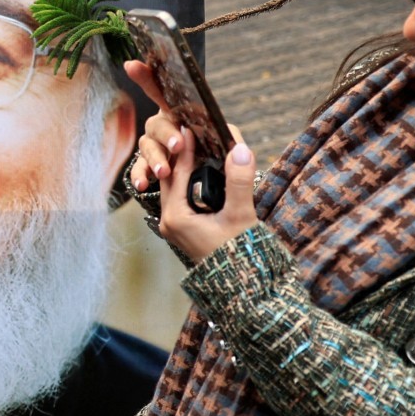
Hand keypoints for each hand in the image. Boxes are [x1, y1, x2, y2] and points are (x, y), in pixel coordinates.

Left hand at [123, 60, 261, 263]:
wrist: (245, 292)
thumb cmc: (241, 257)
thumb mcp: (241, 216)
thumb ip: (238, 181)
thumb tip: (239, 147)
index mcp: (176, 218)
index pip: (177, 173)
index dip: (187, 148)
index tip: (193, 124)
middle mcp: (169, 222)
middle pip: (171, 178)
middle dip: (183, 154)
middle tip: (194, 128)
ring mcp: (176, 228)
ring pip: (176, 188)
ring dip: (187, 168)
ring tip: (200, 145)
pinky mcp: (186, 231)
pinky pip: (183, 198)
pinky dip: (191, 182)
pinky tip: (205, 170)